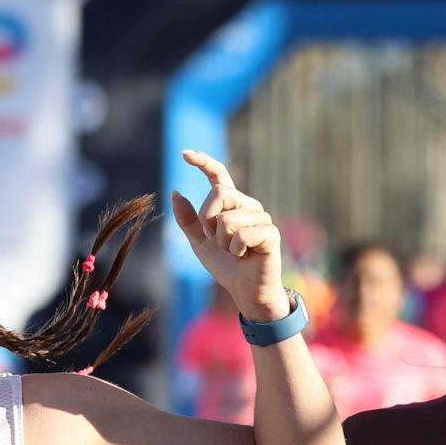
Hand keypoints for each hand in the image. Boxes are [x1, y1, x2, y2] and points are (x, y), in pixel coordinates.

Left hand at [169, 151, 285, 320]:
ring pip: (228, 218)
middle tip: (215, 240)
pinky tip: (245, 257)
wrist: (245, 291)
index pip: (219, 175)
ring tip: (234, 253)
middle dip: (207, 219)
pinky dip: (236, 250)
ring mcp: (262, 217)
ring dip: (222, 242)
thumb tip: (175, 192)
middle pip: (219, 193)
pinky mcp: (270, 233)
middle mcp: (248, 205)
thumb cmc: (227, 266)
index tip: (184, 154)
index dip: (203, 162)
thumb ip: (188, 220)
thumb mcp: (200, 243)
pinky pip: (242, 235)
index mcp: (232, 205)